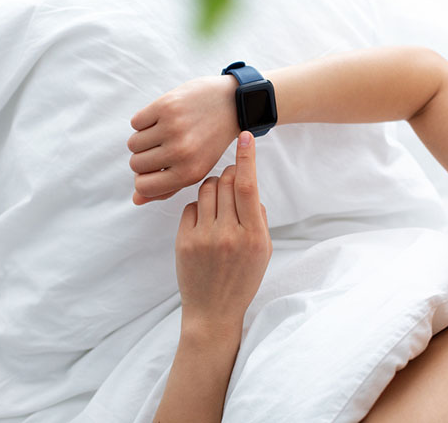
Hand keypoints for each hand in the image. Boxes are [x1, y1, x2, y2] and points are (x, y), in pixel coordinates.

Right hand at [127, 75, 239, 204]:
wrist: (231, 103)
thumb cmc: (210, 140)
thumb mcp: (196, 169)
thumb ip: (167, 187)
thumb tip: (136, 199)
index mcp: (190, 173)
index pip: (143, 186)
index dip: (143, 179)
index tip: (153, 170)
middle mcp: (181, 152)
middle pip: (136, 164)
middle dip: (144, 158)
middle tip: (161, 148)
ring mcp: (173, 128)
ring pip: (133, 144)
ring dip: (143, 139)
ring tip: (162, 134)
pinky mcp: (166, 106)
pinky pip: (136, 123)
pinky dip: (145, 122)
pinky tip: (163, 119)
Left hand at [174, 131, 272, 336]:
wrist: (213, 311)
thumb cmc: (242, 279)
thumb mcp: (263, 251)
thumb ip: (258, 218)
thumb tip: (248, 186)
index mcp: (254, 237)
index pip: (248, 186)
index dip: (247, 158)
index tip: (245, 136)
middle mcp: (228, 235)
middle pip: (226, 183)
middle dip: (230, 174)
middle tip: (232, 179)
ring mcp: (203, 238)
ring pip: (206, 190)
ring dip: (214, 188)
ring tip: (218, 204)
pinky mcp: (184, 241)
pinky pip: (190, 207)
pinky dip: (199, 208)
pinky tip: (204, 222)